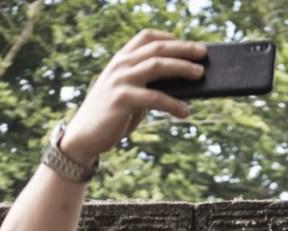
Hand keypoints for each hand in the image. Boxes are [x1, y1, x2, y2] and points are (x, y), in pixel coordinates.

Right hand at [58, 30, 207, 165]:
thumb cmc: (110, 116)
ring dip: (182, 68)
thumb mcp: (128, 95)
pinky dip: (173, 104)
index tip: (185, 42)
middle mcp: (121, 65)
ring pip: (157, 66)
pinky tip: (185, 112)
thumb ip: (146, 86)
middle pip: (157, 49)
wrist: (84, 136)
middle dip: (183, 49)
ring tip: (200, 74)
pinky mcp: (123, 98)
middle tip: (203, 53)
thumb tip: (177, 87)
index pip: (145, 37)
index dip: (167, 37)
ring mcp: (121, 80)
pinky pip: (155, 98)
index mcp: (120, 60)